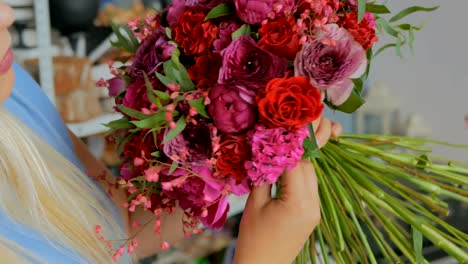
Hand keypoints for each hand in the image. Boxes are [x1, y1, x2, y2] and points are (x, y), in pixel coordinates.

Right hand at [234, 119, 341, 263]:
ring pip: (311, 175)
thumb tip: (265, 151)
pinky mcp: (313, 215)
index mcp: (298, 202)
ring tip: (282, 149)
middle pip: (308, 167)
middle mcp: (312, 205)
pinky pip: (309, 187)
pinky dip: (299, 175)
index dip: (289, 143)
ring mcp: (315, 211)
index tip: (281, 128)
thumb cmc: (253, 238)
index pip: (296, 163)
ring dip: (298, 161)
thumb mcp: (254, 203)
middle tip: (282, 134)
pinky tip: (286, 168)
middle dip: (295, 150)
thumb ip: (263, 175)